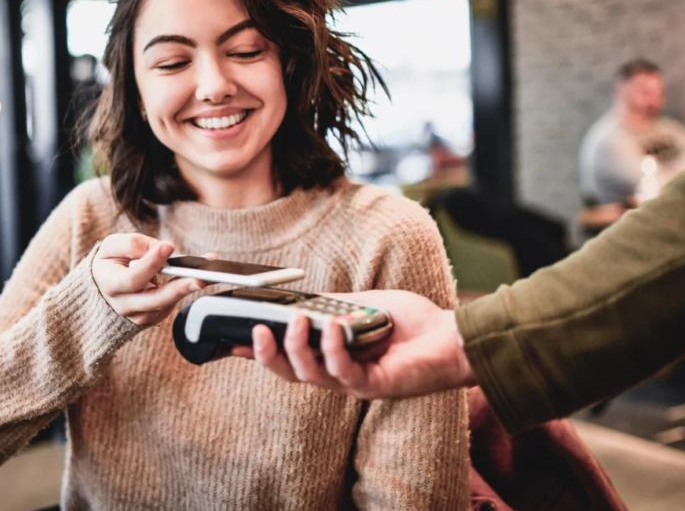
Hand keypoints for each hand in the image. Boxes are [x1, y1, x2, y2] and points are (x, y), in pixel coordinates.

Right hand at [91, 234, 207, 325]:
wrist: (106, 283)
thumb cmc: (111, 262)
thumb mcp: (113, 246)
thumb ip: (134, 244)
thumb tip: (160, 249)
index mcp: (110, 285)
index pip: (133, 277)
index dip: (151, 263)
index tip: (168, 246)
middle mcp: (124, 305)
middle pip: (154, 300)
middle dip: (178, 289)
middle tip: (199, 278)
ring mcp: (139, 315)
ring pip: (166, 304)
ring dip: (188, 288)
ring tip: (207, 273)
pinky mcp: (154, 316)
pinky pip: (172, 304)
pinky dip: (186, 289)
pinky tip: (200, 275)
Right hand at [230, 290, 476, 398]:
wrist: (452, 336)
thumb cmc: (411, 322)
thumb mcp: (362, 306)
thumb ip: (332, 306)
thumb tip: (300, 299)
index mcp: (331, 356)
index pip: (288, 357)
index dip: (260, 351)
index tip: (232, 338)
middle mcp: (338, 374)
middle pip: (290, 373)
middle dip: (267, 354)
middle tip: (256, 330)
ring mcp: (354, 382)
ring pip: (309, 375)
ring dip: (296, 348)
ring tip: (295, 321)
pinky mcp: (373, 385)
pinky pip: (342, 371)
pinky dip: (332, 348)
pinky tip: (333, 328)